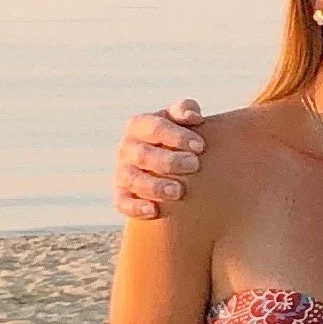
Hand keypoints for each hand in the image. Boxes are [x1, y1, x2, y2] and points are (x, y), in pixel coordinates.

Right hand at [115, 100, 206, 220]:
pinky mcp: (121, 195)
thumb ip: (185, 111)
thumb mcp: (179, 122)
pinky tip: (153, 211)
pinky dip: (135, 207)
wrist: (164, 168)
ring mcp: (123, 172)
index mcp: (139, 126)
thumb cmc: (176, 140)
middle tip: (194, 165)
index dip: (177, 136)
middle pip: (144, 154)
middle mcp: (127, 148)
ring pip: (134, 179)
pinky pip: (123, 202)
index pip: (155, 127)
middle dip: (169, 161)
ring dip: (155, 186)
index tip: (201, 146)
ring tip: (178, 191)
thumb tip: (194, 116)